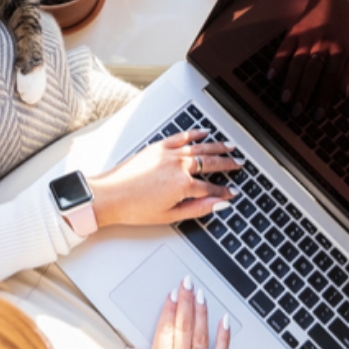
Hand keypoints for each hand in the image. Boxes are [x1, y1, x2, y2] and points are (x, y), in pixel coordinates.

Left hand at [89, 130, 241, 228]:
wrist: (109, 196)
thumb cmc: (134, 208)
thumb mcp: (170, 216)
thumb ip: (197, 208)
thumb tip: (217, 205)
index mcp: (183, 185)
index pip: (211, 188)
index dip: (224, 191)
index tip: (232, 192)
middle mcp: (178, 166)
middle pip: (210, 163)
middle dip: (228, 164)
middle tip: (239, 164)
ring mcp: (168, 154)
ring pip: (199, 148)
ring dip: (217, 146)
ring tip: (230, 146)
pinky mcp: (157, 146)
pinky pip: (181, 137)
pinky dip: (194, 134)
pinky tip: (203, 133)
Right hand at [132, 277, 229, 348]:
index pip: (165, 328)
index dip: (168, 308)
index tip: (171, 293)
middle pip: (183, 326)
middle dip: (185, 301)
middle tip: (187, 283)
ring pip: (201, 335)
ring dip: (201, 312)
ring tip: (200, 294)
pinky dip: (223, 336)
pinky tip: (224, 321)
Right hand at [267, 0, 348, 118]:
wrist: (329, 1)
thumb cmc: (341, 30)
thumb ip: (346, 72)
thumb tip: (344, 95)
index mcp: (338, 50)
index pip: (330, 78)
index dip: (324, 97)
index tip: (318, 115)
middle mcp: (321, 44)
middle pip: (312, 72)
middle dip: (304, 93)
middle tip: (297, 111)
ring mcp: (305, 38)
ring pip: (297, 63)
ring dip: (290, 82)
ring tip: (284, 99)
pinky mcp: (292, 33)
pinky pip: (283, 49)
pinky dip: (276, 63)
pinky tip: (270, 76)